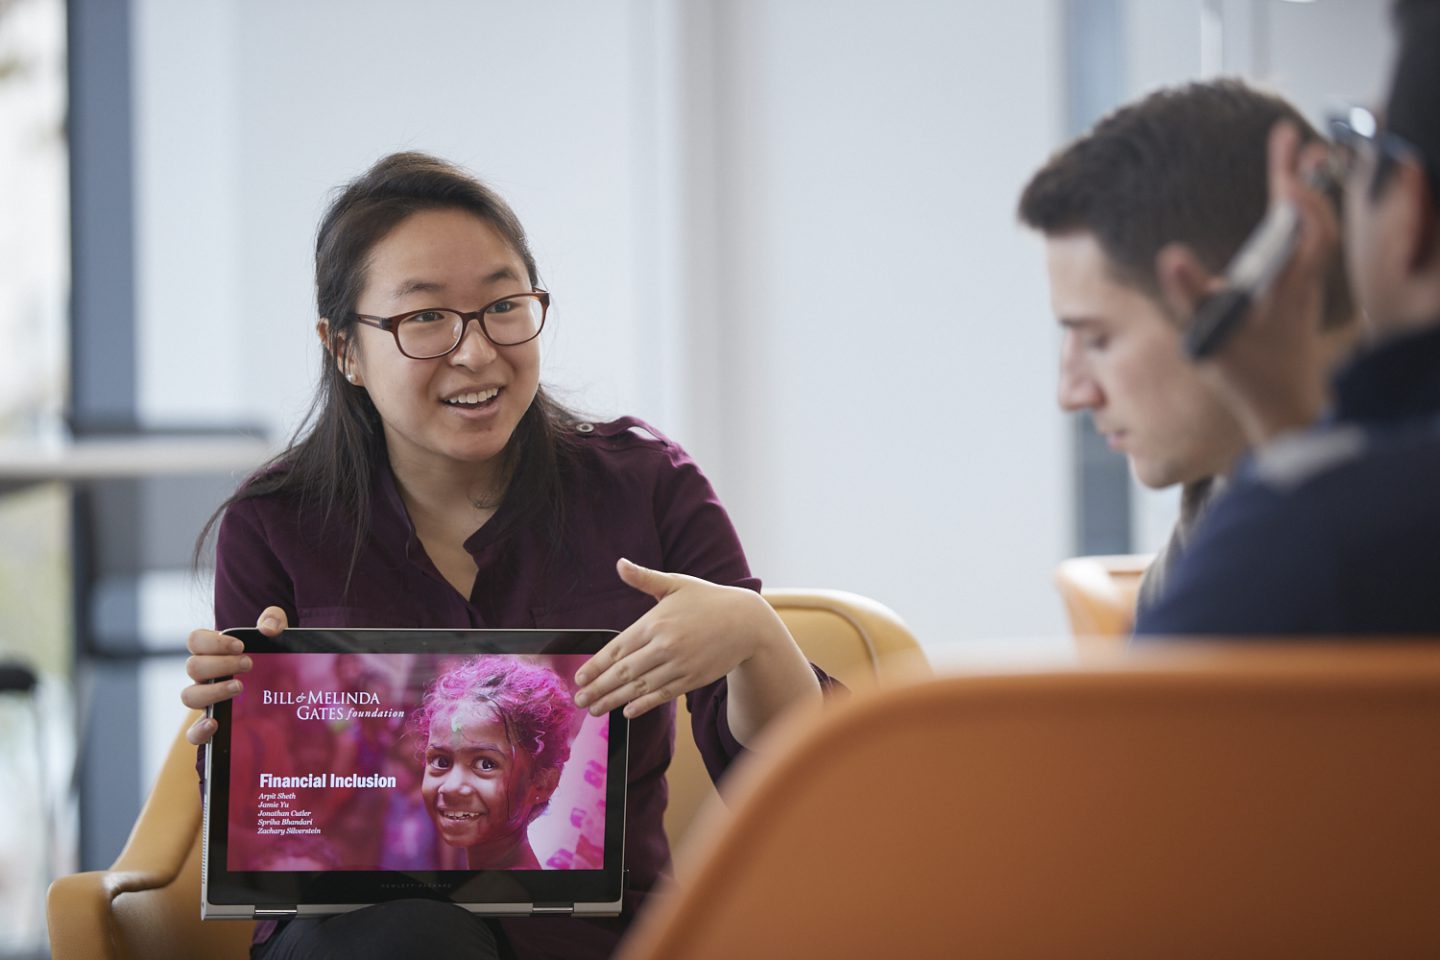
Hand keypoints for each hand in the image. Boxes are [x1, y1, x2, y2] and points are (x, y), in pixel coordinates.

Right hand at [181, 606, 287, 744]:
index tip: (240, 645)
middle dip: (221, 665)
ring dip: (213, 691)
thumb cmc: (268, 654)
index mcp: (212, 652)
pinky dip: (199, 730)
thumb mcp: (275, 632)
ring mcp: (206, 699)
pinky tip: (215, 724)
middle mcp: (204, 676)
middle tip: (248, 664)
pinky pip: (193, 732)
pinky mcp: (213, 723)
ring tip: (239, 687)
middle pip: (193, 667)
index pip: (195, 640)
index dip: (213, 642)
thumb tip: (268, 629)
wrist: (280, 686)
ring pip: (189, 696)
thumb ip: (273, 620)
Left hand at [572, 559, 788, 719]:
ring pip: (639, 688)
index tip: (579, 677)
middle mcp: (664, 646)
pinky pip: (662, 695)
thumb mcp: (676, 583)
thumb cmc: (709, 600)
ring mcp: (678, 666)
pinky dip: (643, 705)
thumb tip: (620, 564)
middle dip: (598, 688)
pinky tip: (627, 713)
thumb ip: (645, 578)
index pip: (617, 648)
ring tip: (595, 709)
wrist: (747, 622)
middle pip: (623, 672)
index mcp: (655, 622)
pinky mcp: (692, 679)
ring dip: (614, 700)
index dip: (596, 665)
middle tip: (580, 699)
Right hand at [1157, 121, 1340, 444]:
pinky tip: (1285, 210)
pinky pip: (1305, 245)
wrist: (1282, 408)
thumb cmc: (1247, 377)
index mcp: (1289, 283)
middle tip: (1289, 140)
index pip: (1307, 226)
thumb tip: (1170, 255)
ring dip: (1304, 197)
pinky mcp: (1297, 296)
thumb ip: (1189, 295)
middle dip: (1304, 178)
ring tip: (1291, 164)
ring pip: (1315, 232)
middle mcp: (1303, 279)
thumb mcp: (1210, 337)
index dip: (1299, 189)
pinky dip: (1298, 220)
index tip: (1286, 156)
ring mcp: (1303, 286)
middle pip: (1316, 219)